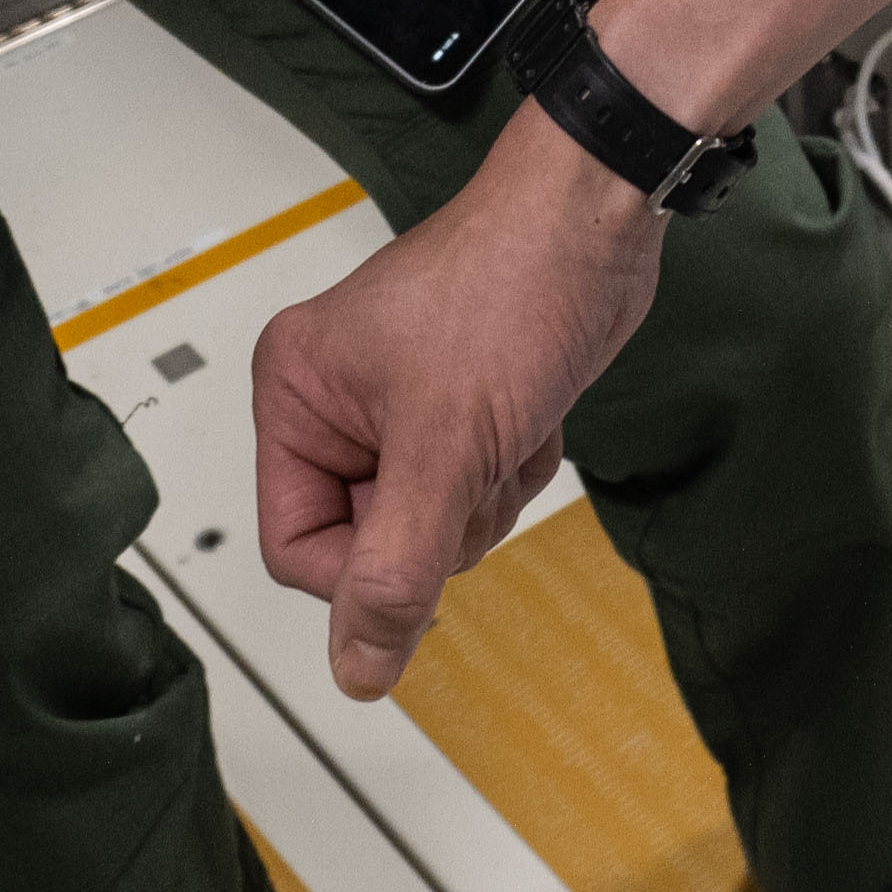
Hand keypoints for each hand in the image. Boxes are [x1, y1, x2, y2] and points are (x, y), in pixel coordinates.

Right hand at [252, 153, 663, 694]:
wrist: (596, 224)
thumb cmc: (510, 284)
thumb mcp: (444, 447)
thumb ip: (395, 570)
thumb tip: (358, 668)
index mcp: (295, 395)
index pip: (295, 548)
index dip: (364, 570)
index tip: (423, 546)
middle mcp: (336, 401)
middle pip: (370, 543)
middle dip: (443, 517)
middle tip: (472, 457)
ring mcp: (400, 405)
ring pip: (430, 524)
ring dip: (485, 492)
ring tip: (504, 424)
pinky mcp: (458, 407)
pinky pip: (473, 490)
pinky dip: (511, 468)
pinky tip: (527, 413)